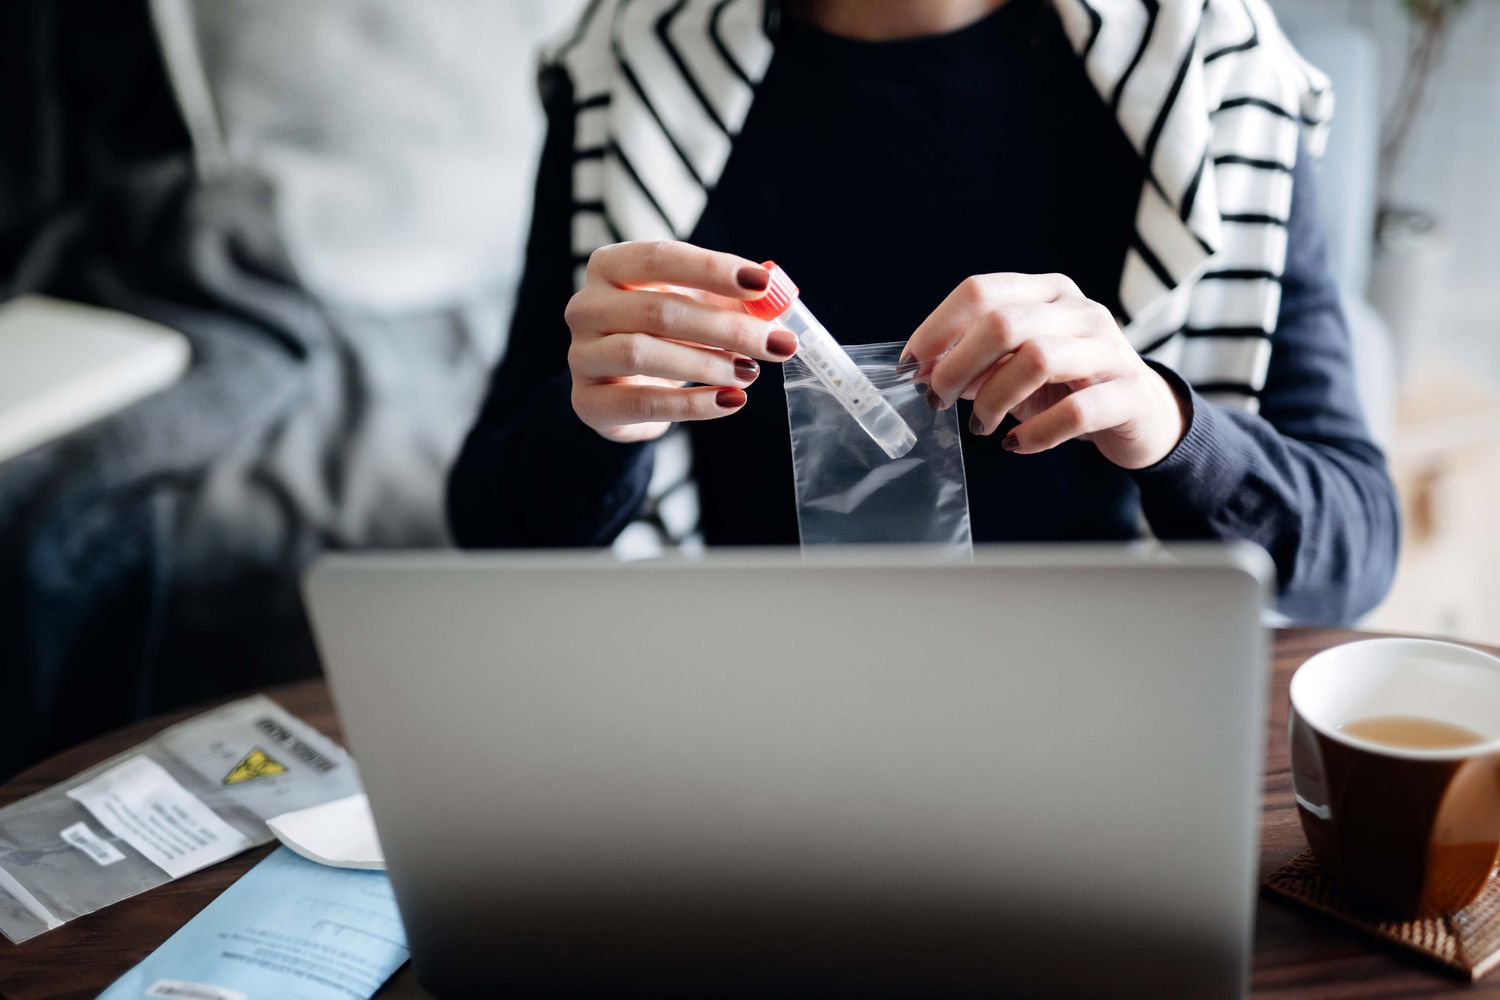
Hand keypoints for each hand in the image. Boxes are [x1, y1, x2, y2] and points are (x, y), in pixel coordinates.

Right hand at [565, 241, 798, 442]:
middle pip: (658, 310)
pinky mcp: (588, 402)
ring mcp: (582, 355)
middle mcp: (586, 306)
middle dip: (726, 327)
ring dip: (707, 363)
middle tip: (776, 343)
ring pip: (643, 354)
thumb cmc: (662, 336)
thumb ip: (730, 299)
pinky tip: (731, 401)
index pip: (660, 258)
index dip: (713, 269)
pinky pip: (642, 402)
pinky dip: (692, 404)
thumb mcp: (693, 306)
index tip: (762, 284)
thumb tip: (775, 301)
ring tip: (750, 373)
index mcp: (609, 267)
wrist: (621, 392)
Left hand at [901, 273, 1188, 469]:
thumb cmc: (1068, 386)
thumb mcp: (1015, 369)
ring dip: (995, 399)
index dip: (937, 327)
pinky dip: (1036, 433)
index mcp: (1047, 293)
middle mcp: (1079, 311)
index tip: (911, 366)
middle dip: (958, 365)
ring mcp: (1108, 349)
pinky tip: (1018, 445)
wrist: (1143, 415)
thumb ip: (974, 365)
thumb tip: (924, 371)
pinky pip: (1075, 411)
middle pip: (1004, 322)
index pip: (981, 290)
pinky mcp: (1128, 393)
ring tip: (982, 427)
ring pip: (1037, 359)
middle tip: (939, 400)